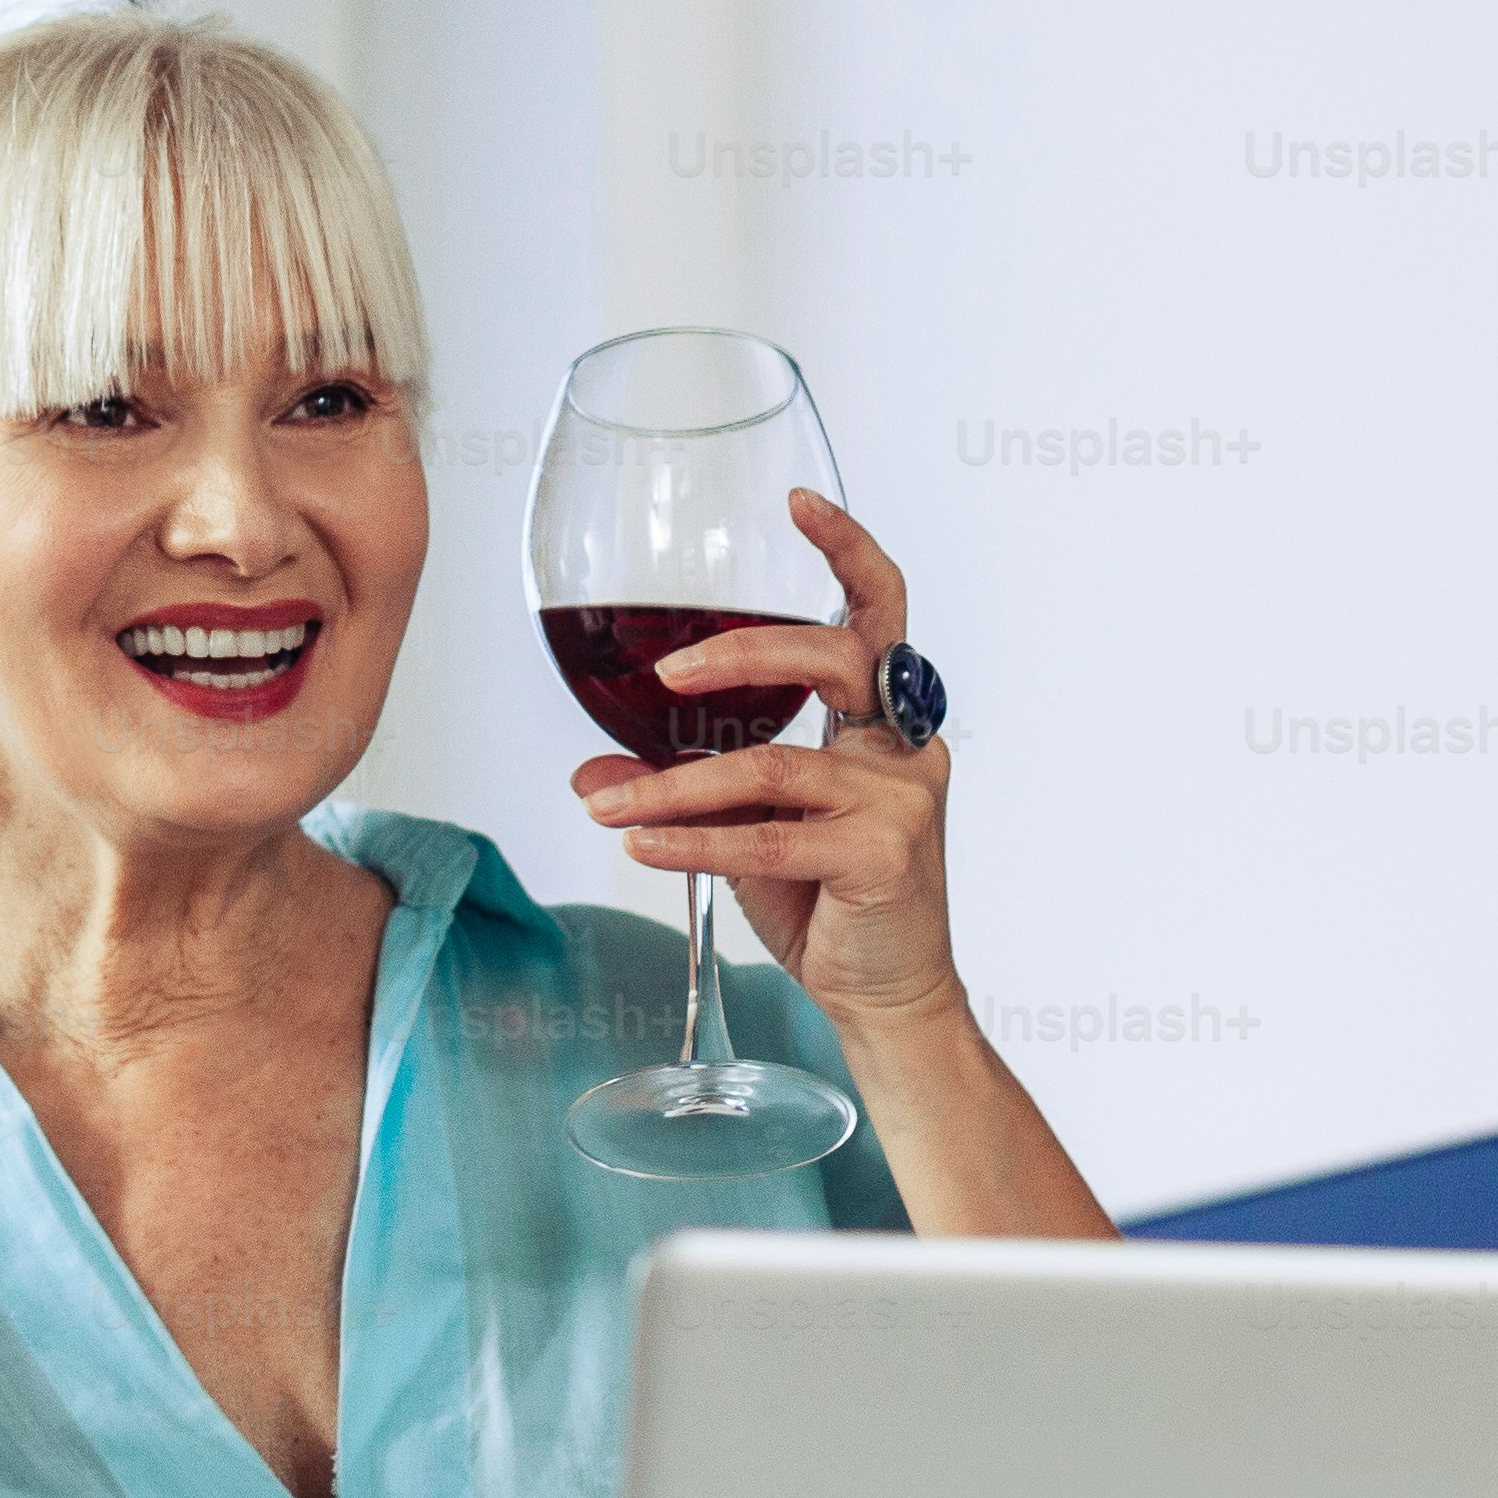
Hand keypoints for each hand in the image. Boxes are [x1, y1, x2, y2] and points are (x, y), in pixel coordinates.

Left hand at [570, 485, 966, 1036]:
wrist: (885, 996)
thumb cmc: (826, 901)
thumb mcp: (745, 833)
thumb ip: (680, 786)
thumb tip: (592, 770)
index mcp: (883, 719)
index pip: (879, 610)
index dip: (845, 549)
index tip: (795, 500)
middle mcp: (905, 746)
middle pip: (834, 655)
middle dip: (741, 653)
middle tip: (664, 675)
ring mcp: (903, 799)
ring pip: (774, 763)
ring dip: (674, 785)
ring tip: (606, 807)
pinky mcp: (886, 855)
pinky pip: (770, 838)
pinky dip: (693, 841)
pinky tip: (640, 844)